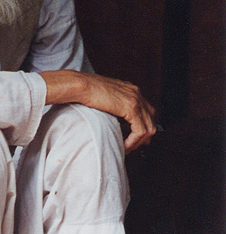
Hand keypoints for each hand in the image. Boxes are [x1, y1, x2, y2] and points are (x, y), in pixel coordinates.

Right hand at [40, 69, 156, 151]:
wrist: (81, 85)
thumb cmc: (85, 90)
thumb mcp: (104, 96)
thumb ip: (113, 104)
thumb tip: (113, 115)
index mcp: (130, 89)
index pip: (147, 109)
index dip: (145, 125)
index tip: (138, 137)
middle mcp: (136, 93)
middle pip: (151, 118)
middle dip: (145, 135)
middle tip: (136, 145)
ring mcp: (135, 100)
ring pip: (149, 127)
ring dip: (139, 141)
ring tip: (128, 148)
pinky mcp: (131, 108)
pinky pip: (140, 130)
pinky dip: (134, 141)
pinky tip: (125, 145)